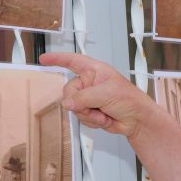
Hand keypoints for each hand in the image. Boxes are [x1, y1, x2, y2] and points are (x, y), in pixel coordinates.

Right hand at [40, 52, 156, 139]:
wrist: (137, 120)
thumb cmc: (129, 100)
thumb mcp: (106, 94)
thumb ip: (83, 98)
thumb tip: (66, 104)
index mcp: (94, 70)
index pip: (72, 61)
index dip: (57, 59)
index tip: (43, 59)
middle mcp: (89, 82)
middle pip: (69, 91)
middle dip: (80, 103)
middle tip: (95, 107)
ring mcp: (89, 97)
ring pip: (73, 107)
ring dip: (88, 114)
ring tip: (104, 114)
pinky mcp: (90, 111)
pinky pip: (80, 117)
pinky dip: (92, 121)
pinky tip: (104, 119)